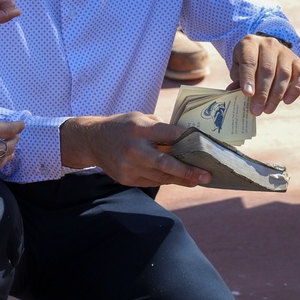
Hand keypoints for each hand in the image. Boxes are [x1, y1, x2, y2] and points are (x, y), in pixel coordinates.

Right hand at [60, 112, 210, 187]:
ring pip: (161, 176)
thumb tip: (186, 137)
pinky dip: (165, 180)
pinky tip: (176, 179)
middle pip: (166, 163)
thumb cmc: (122, 127)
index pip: (169, 134)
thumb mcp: (139, 118)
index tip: (205, 146)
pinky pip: (151, 182)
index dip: (187, 139)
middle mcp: (133, 148)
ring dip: (181, 179)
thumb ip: (160, 127)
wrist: (92, 141)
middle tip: (207, 176)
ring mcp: (129, 166)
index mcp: (138, 128)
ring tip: (197, 179)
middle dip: (188, 171)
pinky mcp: (126, 178)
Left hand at [229, 34, 299, 114]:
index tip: (247, 94)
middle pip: (267, 70)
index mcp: (250, 43)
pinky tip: (286, 101)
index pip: (249, 62)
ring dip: (276, 95)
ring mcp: (285, 52)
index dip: (248, 79)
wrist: (264, 49)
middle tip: (257, 110)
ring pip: (284, 75)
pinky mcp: (297, 61)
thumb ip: (237, 77)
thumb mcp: (238, 65)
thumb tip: (233, 91)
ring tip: (268, 110)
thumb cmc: (248, 60)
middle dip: (262, 93)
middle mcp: (269, 44)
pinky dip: (294, 90)